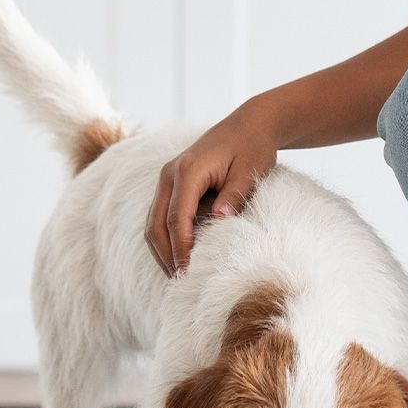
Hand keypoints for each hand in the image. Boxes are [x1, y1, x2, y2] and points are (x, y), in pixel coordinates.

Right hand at [145, 99, 278, 275]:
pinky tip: (180, 256)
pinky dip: (167, 238)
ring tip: (178, 275)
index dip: (180, 247)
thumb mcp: (249, 172)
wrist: (250, 125)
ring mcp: (168, 179)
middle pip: (156, 223)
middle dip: (166, 255)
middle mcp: (170, 174)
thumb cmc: (253, 148)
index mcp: (188, 170)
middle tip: (180, 281)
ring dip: (163, 249)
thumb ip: (234, 196)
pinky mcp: (173, 184)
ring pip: (153, 222)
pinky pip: (162, 215)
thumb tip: (220, 219)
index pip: (176, 217)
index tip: (187, 271)